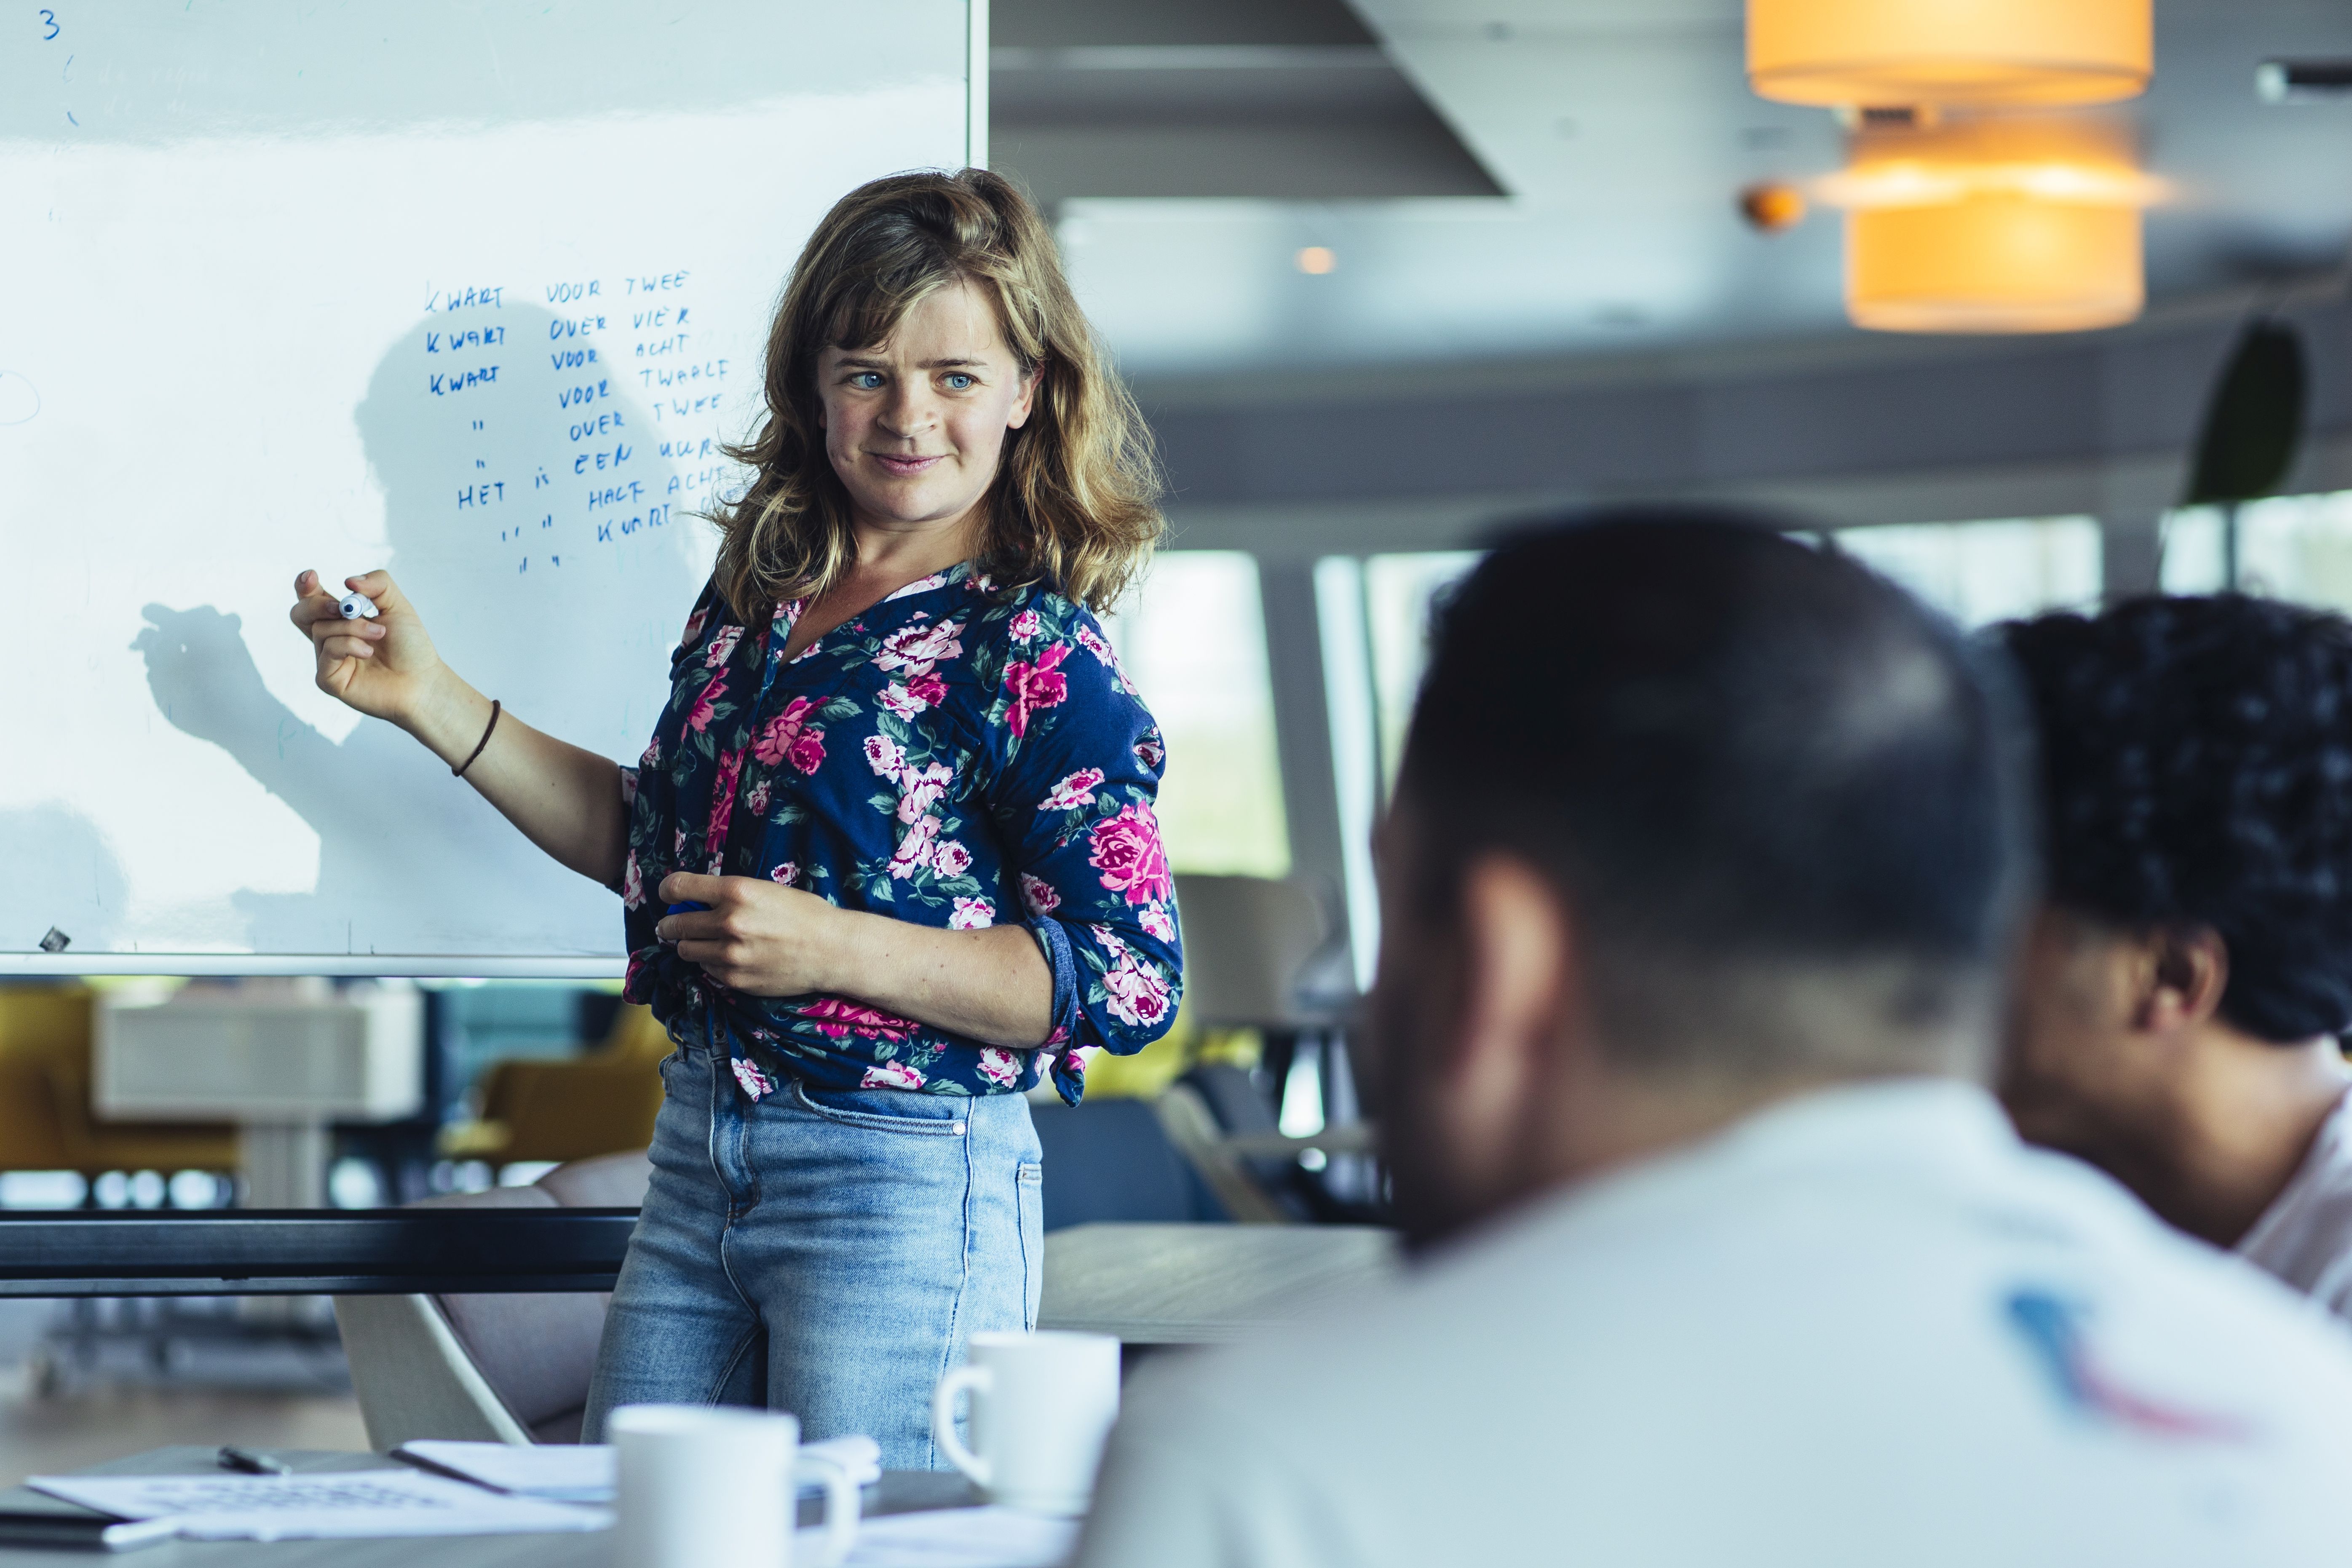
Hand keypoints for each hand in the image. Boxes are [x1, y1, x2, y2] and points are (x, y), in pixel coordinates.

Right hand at [287, 568, 447, 726]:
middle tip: (342, 607)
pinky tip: (369, 652)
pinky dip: (350, 645)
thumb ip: (378, 584)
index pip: (311, 598)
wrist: (422, 681)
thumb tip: (349, 582)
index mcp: (341, 619)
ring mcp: (327, 660)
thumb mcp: (397, 605)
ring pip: (321, 629)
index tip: (313, 576)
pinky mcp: (329, 679)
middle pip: (300, 613)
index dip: (305, 586)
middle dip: (318, 604)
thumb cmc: (410, 646)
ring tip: (380, 633)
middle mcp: (330, 638)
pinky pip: (328, 651)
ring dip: (353, 627)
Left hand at [656, 872, 844, 996]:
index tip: (669, 895)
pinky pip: (707, 970)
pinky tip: (729, 957)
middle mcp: (728, 922)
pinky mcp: (735, 980)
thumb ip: (730, 894)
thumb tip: (697, 901)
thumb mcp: (766, 890)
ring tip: (704, 941)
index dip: (668, 891)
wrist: (832, 950)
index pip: (679, 887)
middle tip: (674, 924)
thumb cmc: (805, 914)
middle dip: (671, 923)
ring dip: (690, 944)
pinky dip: (711, 963)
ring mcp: (730, 955)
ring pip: (685, 950)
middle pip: (675, 924)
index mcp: (736, 892)